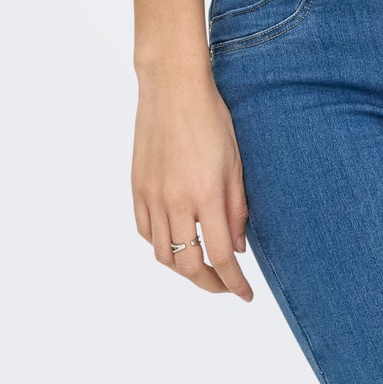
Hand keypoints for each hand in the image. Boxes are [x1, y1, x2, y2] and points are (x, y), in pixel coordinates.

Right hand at [131, 73, 254, 299]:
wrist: (172, 88)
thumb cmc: (211, 118)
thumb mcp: (236, 162)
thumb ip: (238, 208)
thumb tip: (238, 248)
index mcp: (206, 194)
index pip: (222, 256)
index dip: (235, 283)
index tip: (246, 295)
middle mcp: (176, 201)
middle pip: (189, 265)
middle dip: (210, 284)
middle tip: (225, 286)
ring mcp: (152, 196)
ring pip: (164, 255)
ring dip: (184, 269)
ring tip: (202, 267)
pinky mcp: (137, 188)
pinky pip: (146, 233)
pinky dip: (162, 247)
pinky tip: (177, 242)